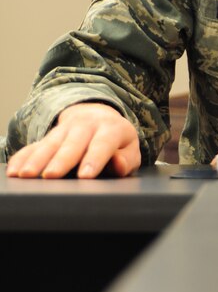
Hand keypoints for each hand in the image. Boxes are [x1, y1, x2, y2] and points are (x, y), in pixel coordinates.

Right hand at [6, 103, 140, 178]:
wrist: (98, 115)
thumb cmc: (117, 140)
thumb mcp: (130, 147)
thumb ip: (127, 159)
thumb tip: (118, 165)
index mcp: (110, 128)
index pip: (102, 144)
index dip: (94, 159)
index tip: (85, 176)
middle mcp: (85, 125)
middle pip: (72, 143)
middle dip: (61, 160)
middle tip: (51, 176)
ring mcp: (64, 129)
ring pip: (50, 144)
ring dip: (37, 159)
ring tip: (27, 175)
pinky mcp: (48, 137)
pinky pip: (33, 146)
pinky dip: (22, 158)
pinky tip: (15, 170)